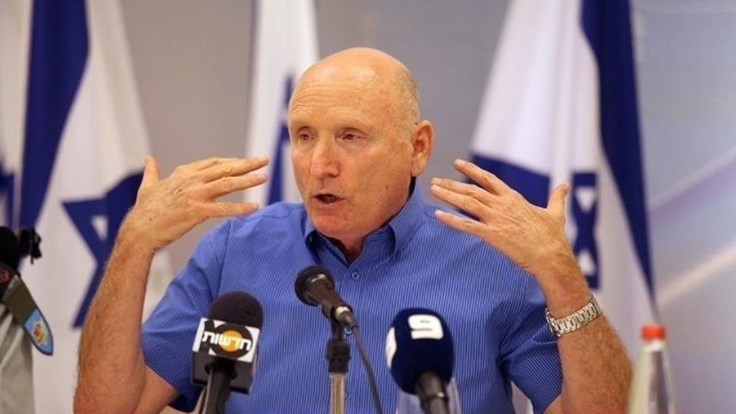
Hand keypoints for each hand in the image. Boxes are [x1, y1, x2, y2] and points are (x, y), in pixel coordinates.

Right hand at [121, 156, 268, 251]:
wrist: (139, 230)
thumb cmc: (144, 210)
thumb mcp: (147, 185)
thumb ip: (151, 171)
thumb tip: (148, 158)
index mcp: (183, 173)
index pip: (214, 163)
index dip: (232, 161)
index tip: (245, 161)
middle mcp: (191, 181)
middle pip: (224, 168)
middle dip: (246, 164)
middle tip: (264, 160)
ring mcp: (195, 195)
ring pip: (227, 184)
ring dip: (247, 180)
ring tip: (264, 177)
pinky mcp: (196, 212)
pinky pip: (224, 210)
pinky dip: (240, 208)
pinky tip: (255, 207)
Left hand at [430, 159, 576, 279]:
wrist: (551, 256)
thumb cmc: (553, 237)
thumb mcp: (556, 213)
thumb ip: (557, 197)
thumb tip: (565, 185)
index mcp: (514, 198)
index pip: (489, 179)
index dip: (471, 170)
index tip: (457, 163)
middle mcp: (502, 205)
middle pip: (472, 190)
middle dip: (452, 184)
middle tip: (435, 180)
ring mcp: (496, 219)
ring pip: (467, 203)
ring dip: (448, 196)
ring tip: (432, 190)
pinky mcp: (492, 235)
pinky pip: (467, 226)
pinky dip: (451, 220)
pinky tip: (438, 215)